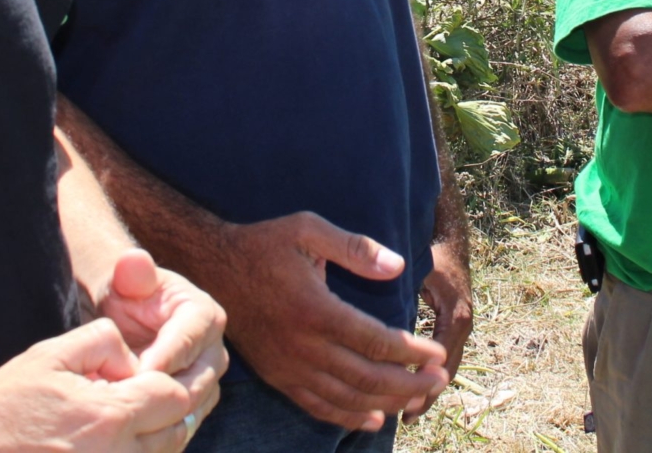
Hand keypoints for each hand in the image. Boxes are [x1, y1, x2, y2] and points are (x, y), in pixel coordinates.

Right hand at [0, 317, 211, 452]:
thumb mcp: (48, 357)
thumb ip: (101, 343)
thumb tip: (133, 359)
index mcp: (108, 417)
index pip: (174, 397)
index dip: (170, 381)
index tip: (152, 375)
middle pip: (175, 431)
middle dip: (169, 410)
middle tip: (148, 394)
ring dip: (156, 437)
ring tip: (129, 417)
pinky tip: (112, 442)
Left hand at [94, 249, 226, 418]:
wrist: (128, 316)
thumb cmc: (126, 295)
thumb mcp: (125, 279)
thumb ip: (131, 271)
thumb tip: (134, 261)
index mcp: (204, 315)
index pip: (186, 343)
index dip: (159, 360)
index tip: (132, 374)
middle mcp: (214, 348)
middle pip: (195, 381)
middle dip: (161, 392)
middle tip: (127, 401)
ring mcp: (208, 377)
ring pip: (193, 405)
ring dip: (164, 413)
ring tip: (130, 414)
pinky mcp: (198, 399)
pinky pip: (186, 420)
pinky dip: (164, 424)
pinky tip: (137, 424)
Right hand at [207, 212, 446, 431]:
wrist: (211, 269)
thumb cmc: (263, 245)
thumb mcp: (307, 230)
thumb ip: (355, 247)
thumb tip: (397, 265)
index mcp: (316, 310)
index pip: (376, 341)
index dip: (412, 352)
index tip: (437, 355)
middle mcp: (304, 346)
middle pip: (368, 377)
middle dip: (410, 382)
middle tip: (440, 380)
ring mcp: (289, 367)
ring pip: (347, 397)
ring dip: (387, 402)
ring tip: (419, 398)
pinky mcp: (278, 377)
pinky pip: (317, 406)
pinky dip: (348, 417)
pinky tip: (374, 420)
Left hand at [401, 241, 472, 422]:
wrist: (452, 237)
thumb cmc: (432, 251)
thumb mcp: (420, 271)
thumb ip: (404, 294)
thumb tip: (386, 327)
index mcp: (456, 313)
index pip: (441, 356)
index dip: (423, 379)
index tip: (405, 398)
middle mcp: (462, 323)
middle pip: (448, 370)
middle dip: (426, 393)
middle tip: (405, 417)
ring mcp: (460, 326)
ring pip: (448, 367)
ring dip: (428, 388)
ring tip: (407, 412)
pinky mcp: (454, 326)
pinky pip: (444, 357)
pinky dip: (430, 375)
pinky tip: (411, 388)